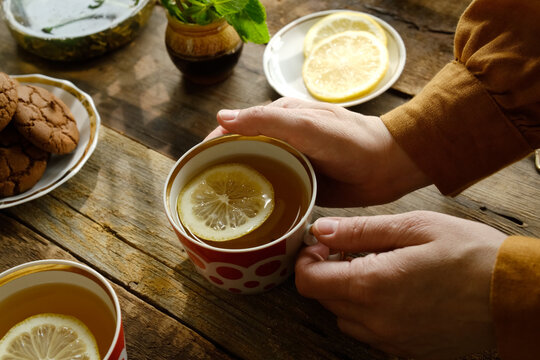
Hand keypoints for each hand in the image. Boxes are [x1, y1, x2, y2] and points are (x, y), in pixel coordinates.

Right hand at [207, 97, 429, 205]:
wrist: (387, 167)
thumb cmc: (350, 140)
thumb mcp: (306, 125)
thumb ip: (267, 119)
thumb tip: (222, 117)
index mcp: (279, 118)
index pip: (234, 127)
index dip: (212, 144)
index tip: (194, 166)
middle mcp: (280, 139)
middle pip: (240, 151)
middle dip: (220, 168)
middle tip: (202, 195)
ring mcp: (289, 162)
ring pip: (254, 172)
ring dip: (237, 186)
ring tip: (217, 209)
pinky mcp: (300, 182)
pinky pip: (272, 189)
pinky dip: (258, 198)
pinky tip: (247, 215)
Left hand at [295, 211, 505, 358]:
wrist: (518, 297)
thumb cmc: (472, 256)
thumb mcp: (415, 227)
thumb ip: (360, 230)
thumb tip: (321, 230)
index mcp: (371, 285)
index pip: (309, 280)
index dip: (308, 259)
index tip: (324, 244)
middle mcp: (375, 320)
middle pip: (323, 298)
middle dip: (328, 271)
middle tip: (352, 249)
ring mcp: (391, 340)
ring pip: (344, 316)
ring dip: (347, 291)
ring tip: (376, 267)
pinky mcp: (407, 350)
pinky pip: (369, 332)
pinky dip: (368, 310)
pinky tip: (393, 290)